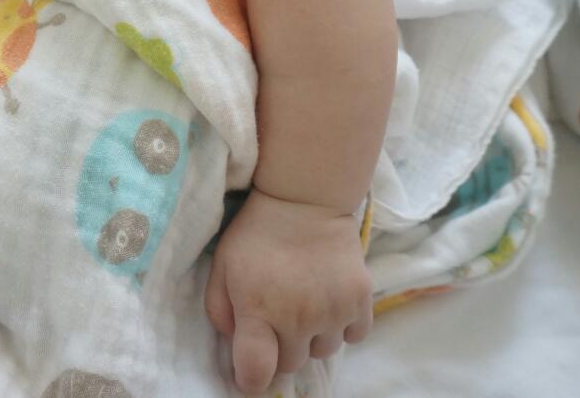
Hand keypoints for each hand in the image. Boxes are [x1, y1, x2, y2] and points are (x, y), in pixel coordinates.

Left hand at [204, 188, 372, 395]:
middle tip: (277, 315)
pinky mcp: (361, 300)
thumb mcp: (221, 267)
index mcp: (258, 310)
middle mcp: (298, 317)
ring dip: (312, 336)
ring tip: (305, 301)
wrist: (303, 199)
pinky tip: (330, 300)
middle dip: (281, 347)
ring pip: (323, 351)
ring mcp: (333, 310)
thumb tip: (234, 344)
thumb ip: (219, 312)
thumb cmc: (256, 234)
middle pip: (291, 363)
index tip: (251, 374)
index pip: (257, 372)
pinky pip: (354, 336)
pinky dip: (343, 325)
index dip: (251, 381)